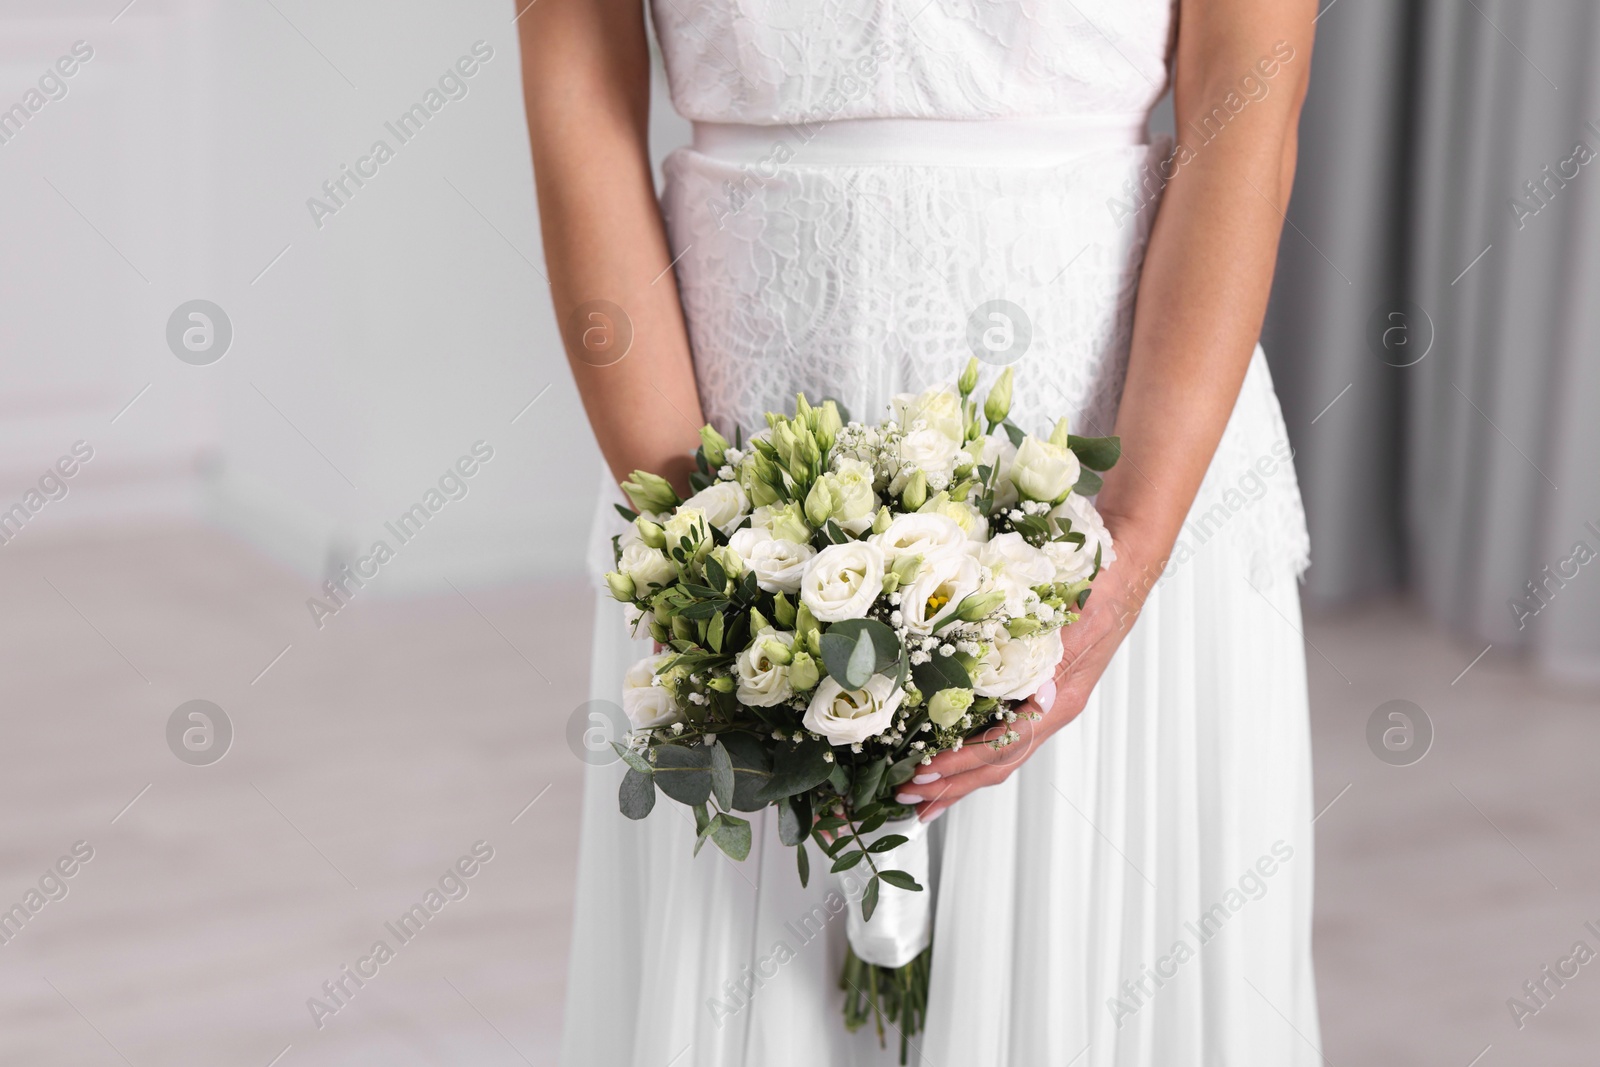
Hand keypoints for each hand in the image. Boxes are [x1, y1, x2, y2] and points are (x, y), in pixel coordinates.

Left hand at [895, 544, 1159, 821]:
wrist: (1123, 556)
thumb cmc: (1105, 586)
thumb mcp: (1082, 623)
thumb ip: (1060, 662)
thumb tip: (1042, 700)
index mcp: (1060, 700)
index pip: (1003, 748)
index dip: (961, 766)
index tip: (925, 775)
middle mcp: (1049, 705)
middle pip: (996, 762)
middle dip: (952, 784)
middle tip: (908, 798)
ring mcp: (1041, 697)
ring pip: (995, 749)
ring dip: (956, 772)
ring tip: (922, 788)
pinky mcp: (1032, 682)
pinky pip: (997, 723)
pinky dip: (967, 741)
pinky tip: (943, 745)